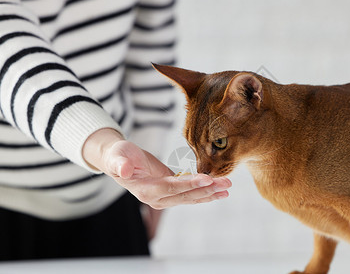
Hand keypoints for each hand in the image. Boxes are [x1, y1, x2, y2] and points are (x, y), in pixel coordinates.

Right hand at [82, 128, 231, 208]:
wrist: (119, 161)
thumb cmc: (118, 156)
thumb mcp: (117, 156)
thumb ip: (120, 163)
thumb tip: (123, 170)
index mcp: (146, 190)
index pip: (171, 188)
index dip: (189, 184)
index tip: (207, 179)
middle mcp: (157, 198)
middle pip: (185, 195)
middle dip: (207, 189)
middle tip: (225, 184)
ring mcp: (164, 198)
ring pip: (190, 197)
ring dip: (210, 193)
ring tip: (226, 189)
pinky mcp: (171, 192)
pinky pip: (190, 194)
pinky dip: (204, 192)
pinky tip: (218, 190)